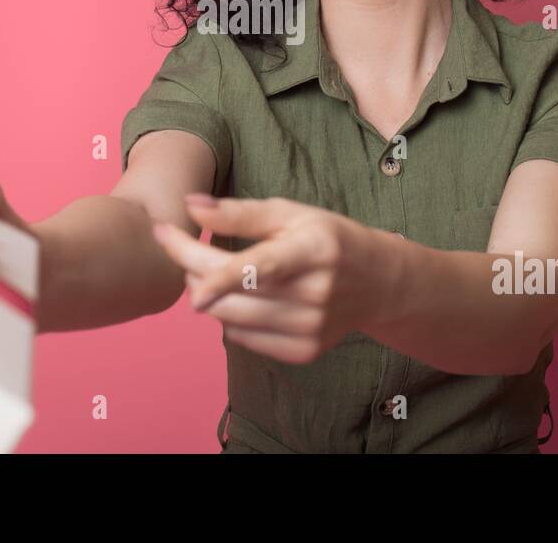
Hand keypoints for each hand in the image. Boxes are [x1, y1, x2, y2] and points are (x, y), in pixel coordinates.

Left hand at [152, 194, 385, 363]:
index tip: (183, 271)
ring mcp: (311, 328)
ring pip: (231, 319)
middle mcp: (316, 293)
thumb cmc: (326, 238)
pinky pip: (242, 339)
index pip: (261, 266)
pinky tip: (238, 297)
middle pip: (235, 293)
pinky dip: (227, 317)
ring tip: (205, 272)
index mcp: (315, 250)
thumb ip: (239, 213)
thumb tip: (190, 205)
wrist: (377, 282)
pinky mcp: (304, 351)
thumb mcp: (291, 214)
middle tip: (180, 247)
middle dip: (192, 270)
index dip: (219, 275)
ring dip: (205, 295)